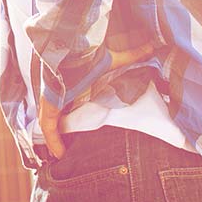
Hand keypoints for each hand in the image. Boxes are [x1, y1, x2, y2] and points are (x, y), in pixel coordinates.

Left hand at [37, 43, 153, 161]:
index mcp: (72, 84)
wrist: (73, 49)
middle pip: (57, 115)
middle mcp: (60, 93)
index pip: (67, 102)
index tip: (78, 128)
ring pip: (50, 124)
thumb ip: (133, 55)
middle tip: (70, 148)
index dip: (70, 114)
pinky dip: (53, 141)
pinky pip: (48, 128)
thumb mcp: (113, 60)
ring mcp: (51, 99)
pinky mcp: (48, 104)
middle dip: (61, 131)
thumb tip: (153, 46)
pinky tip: (59, 154)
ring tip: (63, 155)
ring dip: (55, 139)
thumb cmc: (92, 54)